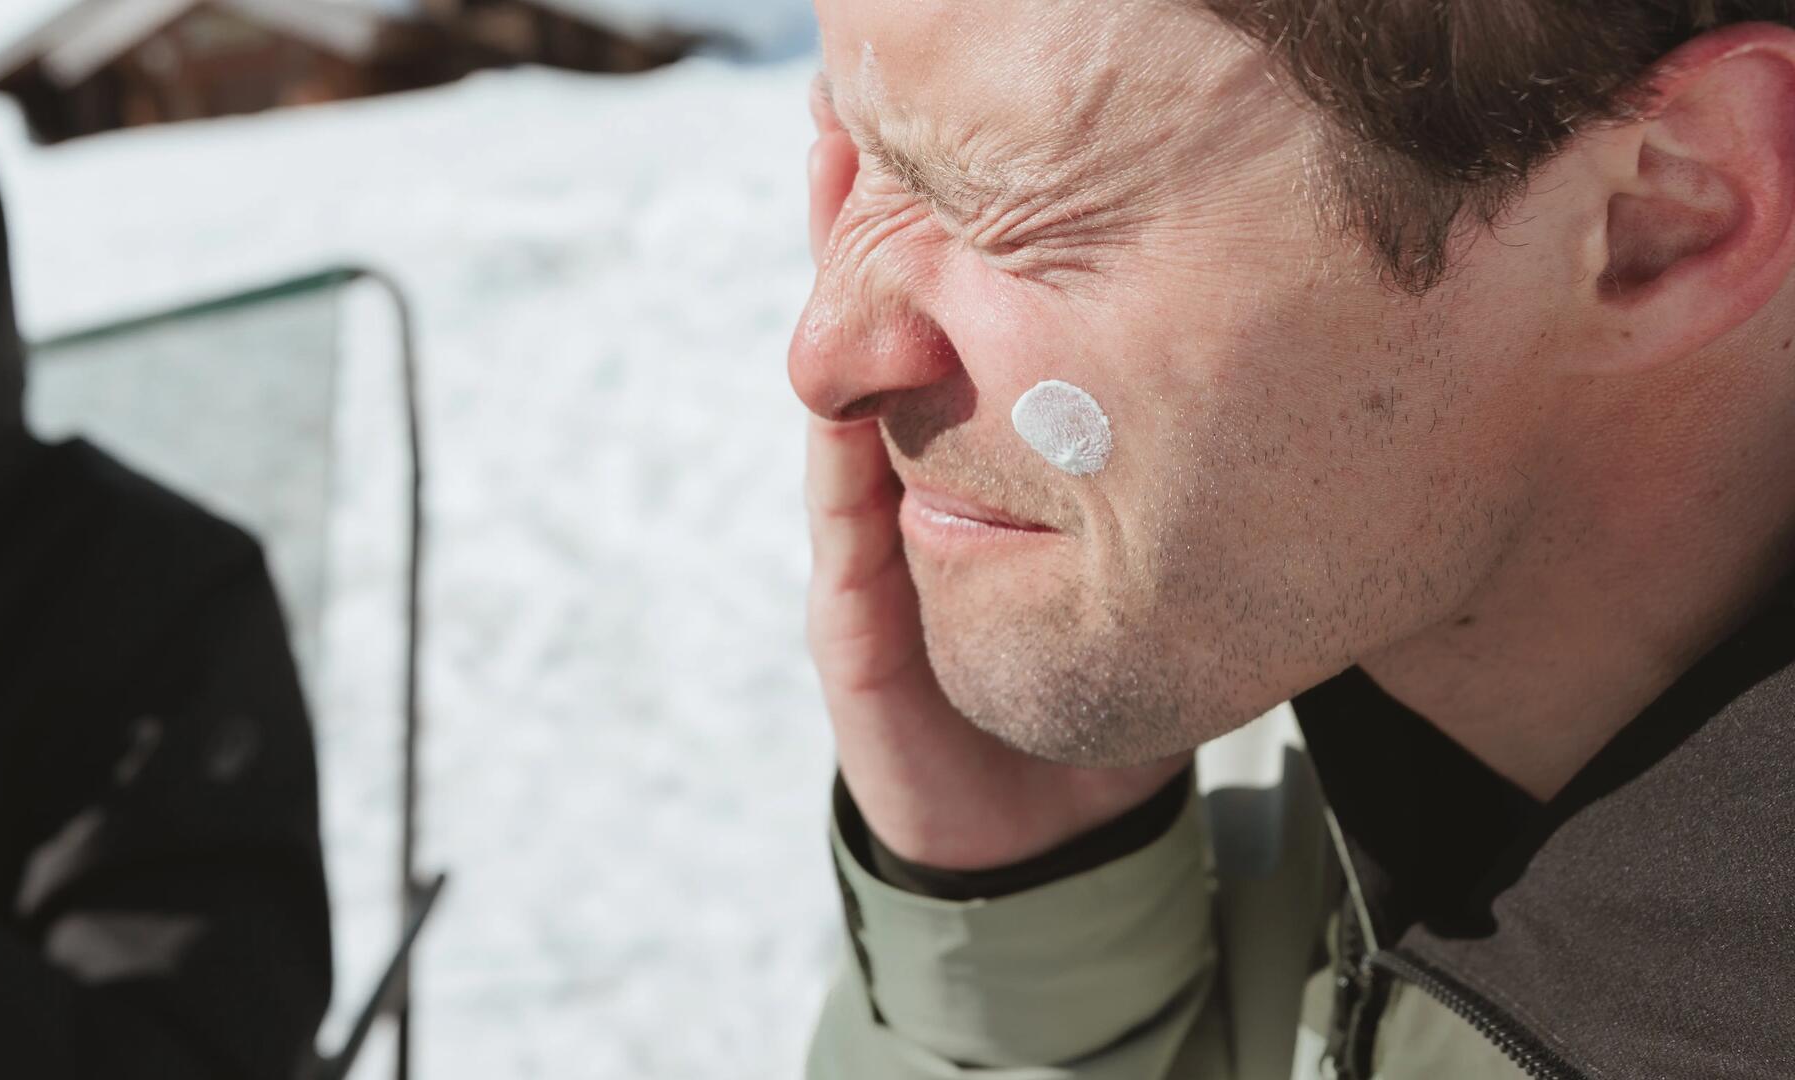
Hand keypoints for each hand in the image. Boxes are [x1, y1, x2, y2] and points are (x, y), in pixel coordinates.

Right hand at [801, 84, 1188, 870]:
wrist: (1042, 833)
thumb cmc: (1090, 689)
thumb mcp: (1141, 571)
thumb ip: (1159, 490)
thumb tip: (1262, 393)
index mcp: (972, 474)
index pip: (950, 330)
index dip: (939, 230)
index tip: (944, 131)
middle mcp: (908, 492)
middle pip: (879, 331)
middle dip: (865, 219)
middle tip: (854, 106)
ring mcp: (870, 552)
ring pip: (845, 399)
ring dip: (834, 293)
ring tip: (828, 175)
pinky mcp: (857, 628)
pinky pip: (845, 523)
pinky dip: (839, 450)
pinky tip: (841, 381)